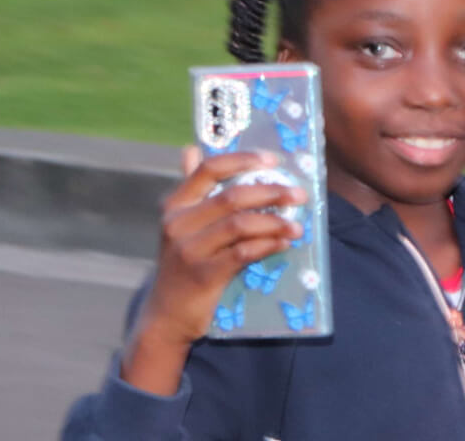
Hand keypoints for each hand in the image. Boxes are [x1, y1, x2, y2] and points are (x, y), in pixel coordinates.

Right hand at [121, 148, 304, 393]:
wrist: (166, 315)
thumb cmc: (181, 265)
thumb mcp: (179, 226)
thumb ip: (190, 190)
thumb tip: (190, 149)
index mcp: (175, 205)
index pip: (209, 170)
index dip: (243, 160)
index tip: (273, 160)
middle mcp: (178, 224)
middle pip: (232, 197)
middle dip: (270, 192)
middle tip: (298, 194)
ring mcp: (189, 250)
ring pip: (240, 225)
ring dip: (274, 221)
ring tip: (297, 224)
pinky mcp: (203, 276)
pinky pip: (243, 254)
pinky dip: (267, 245)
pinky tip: (283, 243)